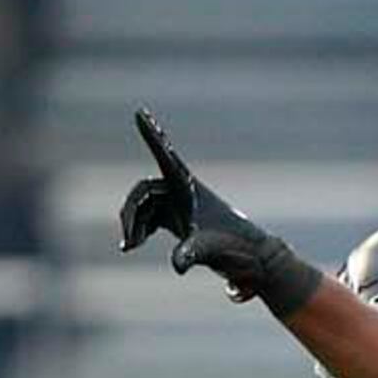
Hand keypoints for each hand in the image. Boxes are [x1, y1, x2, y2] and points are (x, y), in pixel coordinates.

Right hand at [116, 111, 316, 311]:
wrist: (249, 258)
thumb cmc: (233, 248)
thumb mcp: (208, 250)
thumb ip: (189, 254)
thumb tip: (177, 265)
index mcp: (190, 187)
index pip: (166, 157)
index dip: (153, 136)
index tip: (141, 112)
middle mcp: (181, 190)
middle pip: (143, 191)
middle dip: (131, 213)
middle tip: (128, 240)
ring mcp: (177, 204)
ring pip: (143, 207)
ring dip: (133, 225)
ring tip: (129, 246)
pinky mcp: (174, 218)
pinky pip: (147, 218)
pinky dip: (137, 230)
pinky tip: (130, 246)